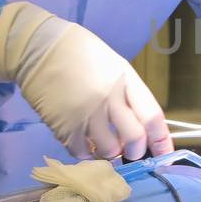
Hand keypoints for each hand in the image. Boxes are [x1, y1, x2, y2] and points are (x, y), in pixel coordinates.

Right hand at [0, 2, 172, 161]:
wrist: (37, 47)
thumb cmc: (78, 52)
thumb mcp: (112, 64)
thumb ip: (127, 92)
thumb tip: (141, 125)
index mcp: (126, 79)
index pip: (153, 117)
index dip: (161, 141)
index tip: (163, 154)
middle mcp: (110, 98)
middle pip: (134, 139)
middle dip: (135, 152)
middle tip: (128, 151)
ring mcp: (86, 113)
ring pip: (109, 150)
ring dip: (110, 153)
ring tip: (104, 146)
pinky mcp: (64, 126)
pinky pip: (82, 152)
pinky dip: (86, 154)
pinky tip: (85, 145)